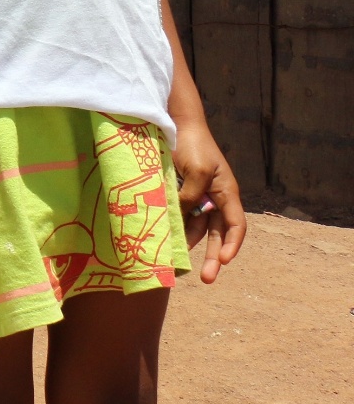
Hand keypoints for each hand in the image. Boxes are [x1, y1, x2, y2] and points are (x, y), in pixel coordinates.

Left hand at [173, 122, 246, 282]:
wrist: (176, 124)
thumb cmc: (193, 145)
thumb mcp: (196, 171)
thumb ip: (191, 196)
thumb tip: (182, 219)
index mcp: (227, 194)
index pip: (236, 226)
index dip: (231, 244)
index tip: (224, 261)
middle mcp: (215, 199)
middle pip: (216, 234)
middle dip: (212, 257)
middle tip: (206, 279)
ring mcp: (198, 197)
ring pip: (196, 228)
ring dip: (189, 244)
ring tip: (177, 264)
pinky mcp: (180, 193)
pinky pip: (180, 215)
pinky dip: (175, 228)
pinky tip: (166, 242)